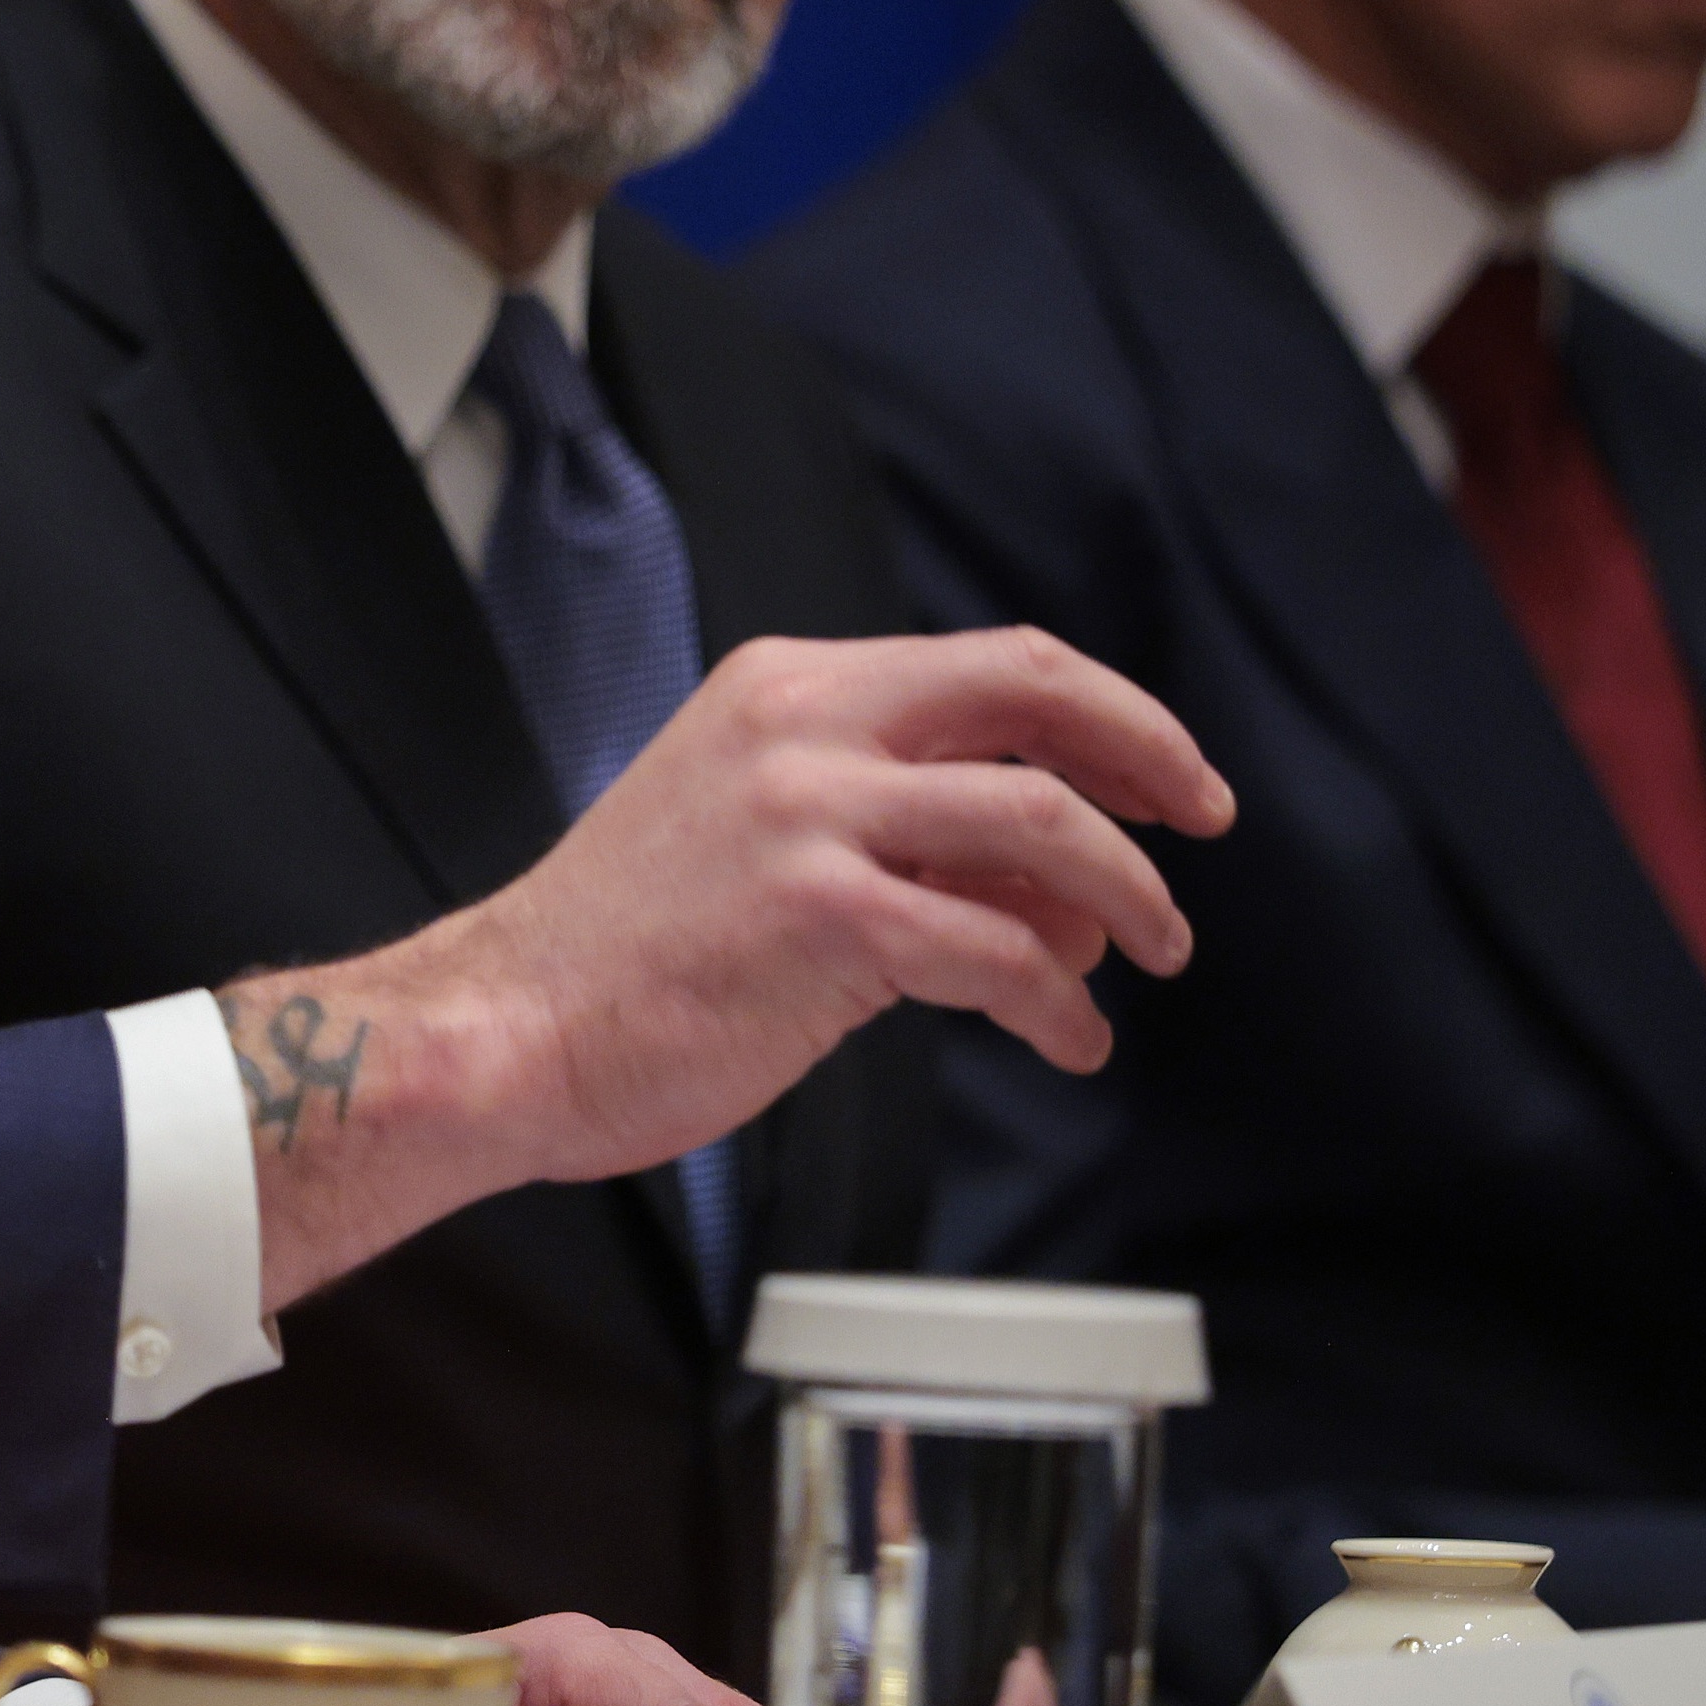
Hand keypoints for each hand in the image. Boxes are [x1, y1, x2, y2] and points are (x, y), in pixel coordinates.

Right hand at [228, 628, 1229, 1305]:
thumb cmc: (625, 961)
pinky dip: (1058, 1005)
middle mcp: (799, 723)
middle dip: (1152, 762)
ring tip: (1148, 954)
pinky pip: (997, 954)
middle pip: (1036, 696)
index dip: (1111, 717)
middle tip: (1202, 827)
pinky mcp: (816, 917)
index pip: (996, 664)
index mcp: (785, 686)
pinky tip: (1065, 1042)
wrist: (504, 1030)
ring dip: (1127, 896)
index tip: (1168, 779)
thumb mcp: (767, 847)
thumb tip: (1071, 894)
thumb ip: (912, 845)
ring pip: (1039, 824)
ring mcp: (806, 814)